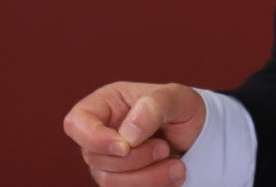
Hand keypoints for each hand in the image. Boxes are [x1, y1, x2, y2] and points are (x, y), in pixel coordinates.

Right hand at [64, 81, 205, 184]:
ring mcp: (108, 160)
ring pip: (108, 181)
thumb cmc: (183, 109)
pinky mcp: (121, 181)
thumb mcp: (177, 97)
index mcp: (107, 104)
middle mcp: (102, 133)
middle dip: (135, 159)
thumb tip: (127, 135)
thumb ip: (153, 107)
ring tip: (177, 165)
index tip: (125, 146)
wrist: (199, 135)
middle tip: (165, 148)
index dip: (93, 138)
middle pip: (94, 158)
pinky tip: (171, 176)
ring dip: (147, 177)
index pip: (76, 122)